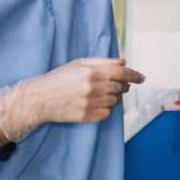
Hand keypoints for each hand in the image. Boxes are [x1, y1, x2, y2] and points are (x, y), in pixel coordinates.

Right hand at [0, 57, 143, 143]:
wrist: (38, 98)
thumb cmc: (58, 78)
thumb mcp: (78, 64)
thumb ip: (102, 62)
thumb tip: (123, 63)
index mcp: (91, 72)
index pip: (122, 73)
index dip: (134, 75)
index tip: (141, 78)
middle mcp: (92, 88)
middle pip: (120, 87)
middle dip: (122, 85)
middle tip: (117, 84)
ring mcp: (89, 103)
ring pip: (114, 101)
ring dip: (113, 97)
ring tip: (101, 93)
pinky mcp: (85, 116)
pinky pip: (106, 113)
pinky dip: (106, 109)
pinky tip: (96, 104)